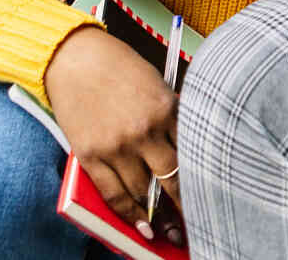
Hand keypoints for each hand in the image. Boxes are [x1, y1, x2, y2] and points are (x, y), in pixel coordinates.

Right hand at [44, 25, 184, 242]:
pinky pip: (113, 194)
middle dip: (184, 204)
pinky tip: (141, 226)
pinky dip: (128, 214)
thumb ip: (171, 115)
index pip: (193, 152)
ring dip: (156, 214)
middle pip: (173, 178)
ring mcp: (117, 145)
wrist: (75, 57)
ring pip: (143, 191)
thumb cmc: (118, 67)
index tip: (213, 195)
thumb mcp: (157, 84)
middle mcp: (145, 130)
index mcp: (167, 109)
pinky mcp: (91, 155)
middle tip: (195, 222)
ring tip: (168, 230)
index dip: (203, 178)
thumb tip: (186, 145)